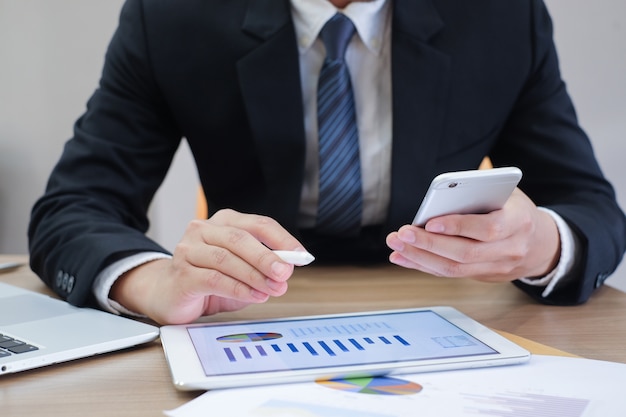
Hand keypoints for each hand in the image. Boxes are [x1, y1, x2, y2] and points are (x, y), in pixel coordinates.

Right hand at [111, 209, 306, 323]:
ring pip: (227, 259)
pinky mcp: (182, 274)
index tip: (300, 255)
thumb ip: (263, 267)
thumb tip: (287, 268)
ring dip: (254, 276)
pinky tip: (255, 296)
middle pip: (240, 239)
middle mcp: (203, 230)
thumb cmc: (209, 279)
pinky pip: (214, 279)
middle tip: (285, 273)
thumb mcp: (242, 270)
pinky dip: (238, 289)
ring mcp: (189, 250)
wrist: (168, 294)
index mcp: (224, 221)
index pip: (258, 224)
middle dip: (267, 257)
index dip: (282, 239)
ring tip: (273, 289)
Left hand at [386, 189, 559, 281]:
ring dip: (420, 258)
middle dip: (429, 244)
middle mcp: (510, 249)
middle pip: (465, 253)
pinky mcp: (483, 277)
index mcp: (519, 222)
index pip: (489, 228)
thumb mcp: (507, 193)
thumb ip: (480, 193)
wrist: (541, 244)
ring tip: (396, 245)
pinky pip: (450, 274)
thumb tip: (440, 197)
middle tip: (401, 234)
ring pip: (455, 269)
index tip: (430, 221)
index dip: (458, 226)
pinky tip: (403, 257)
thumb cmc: (515, 210)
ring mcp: (498, 268)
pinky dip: (424, 266)